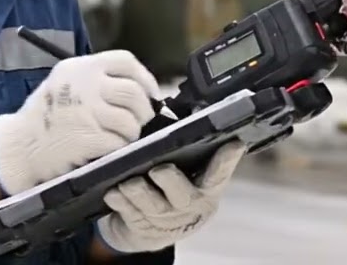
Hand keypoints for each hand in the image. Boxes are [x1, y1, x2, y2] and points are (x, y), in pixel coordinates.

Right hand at [0, 50, 160, 195]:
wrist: (18, 146)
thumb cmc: (44, 117)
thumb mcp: (65, 83)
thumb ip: (96, 79)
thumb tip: (139, 90)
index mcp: (80, 67)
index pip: (126, 62)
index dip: (145, 79)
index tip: (151, 93)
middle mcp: (85, 84)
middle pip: (134, 92)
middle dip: (144, 111)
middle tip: (140, 121)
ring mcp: (87, 111)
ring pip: (131, 121)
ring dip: (131, 133)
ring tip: (121, 138)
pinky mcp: (88, 137)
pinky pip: (120, 142)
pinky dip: (119, 148)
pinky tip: (109, 149)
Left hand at [94, 142, 245, 252]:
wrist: (155, 231)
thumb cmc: (172, 186)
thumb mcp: (188, 173)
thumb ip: (188, 152)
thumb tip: (180, 115)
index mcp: (208, 187)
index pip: (220, 172)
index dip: (227, 160)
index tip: (233, 144)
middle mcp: (192, 205)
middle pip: (183, 193)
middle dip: (170, 181)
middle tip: (159, 170)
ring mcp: (168, 221)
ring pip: (153, 207)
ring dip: (139, 193)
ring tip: (127, 182)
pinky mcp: (145, 231)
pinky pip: (132, 216)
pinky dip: (122, 204)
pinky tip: (113, 194)